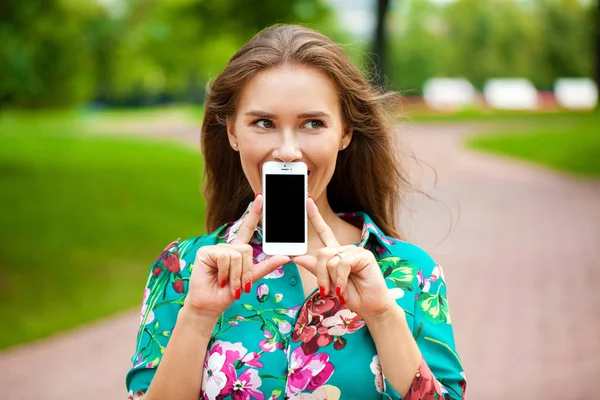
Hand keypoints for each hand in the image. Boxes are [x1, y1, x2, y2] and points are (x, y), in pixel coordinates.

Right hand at [184, 194, 289, 319]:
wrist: (210, 305)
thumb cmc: (227, 293)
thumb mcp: (251, 279)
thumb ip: (266, 267)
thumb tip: (286, 257)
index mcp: (237, 250)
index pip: (247, 228)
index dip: (254, 213)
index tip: (260, 197)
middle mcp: (227, 247)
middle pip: (247, 250)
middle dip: (245, 271)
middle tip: (238, 284)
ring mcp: (215, 248)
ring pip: (237, 255)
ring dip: (236, 275)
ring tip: (227, 283)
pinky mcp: (206, 252)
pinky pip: (225, 258)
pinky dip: (225, 273)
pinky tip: (218, 279)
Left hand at [293, 198, 394, 319]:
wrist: (370, 307)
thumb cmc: (352, 295)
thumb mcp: (329, 284)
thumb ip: (316, 269)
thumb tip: (297, 257)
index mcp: (336, 254)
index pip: (324, 231)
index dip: (315, 216)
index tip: (307, 200)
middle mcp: (345, 249)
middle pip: (321, 252)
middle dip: (321, 274)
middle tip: (326, 290)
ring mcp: (355, 251)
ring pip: (330, 259)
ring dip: (331, 279)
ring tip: (341, 290)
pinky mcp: (364, 255)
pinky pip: (342, 263)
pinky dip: (341, 279)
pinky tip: (345, 288)